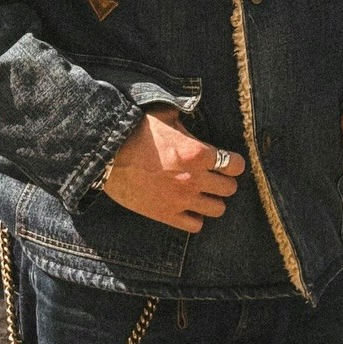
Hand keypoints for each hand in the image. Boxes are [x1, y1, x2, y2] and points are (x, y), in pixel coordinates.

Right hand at [100, 108, 245, 231]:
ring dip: (212, 201)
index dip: (233, 163)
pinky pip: (195, 226)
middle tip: (213, 177)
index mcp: (198, 153)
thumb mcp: (165, 117)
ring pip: (218, 209)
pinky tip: (187, 208)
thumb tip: (190, 122)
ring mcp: (181, 200)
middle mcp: (194, 179)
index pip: (235, 165)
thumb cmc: (135, 132)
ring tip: (202, 194)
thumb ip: (186, 125)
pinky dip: (195, 218)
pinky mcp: (165, 215)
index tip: (228, 162)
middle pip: (229, 188)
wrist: (106, 155)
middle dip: (224, 181)